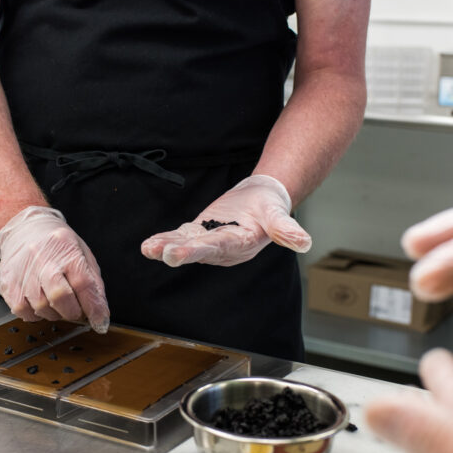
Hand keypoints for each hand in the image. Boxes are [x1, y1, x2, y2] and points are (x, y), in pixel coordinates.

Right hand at [0, 206, 109, 332]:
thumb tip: (100, 313)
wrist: (25, 228)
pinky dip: (34, 314)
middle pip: (59, 296)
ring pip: (40, 307)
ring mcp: (22, 270)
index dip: (93, 308)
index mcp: (66, 248)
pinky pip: (22, 310)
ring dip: (53, 313)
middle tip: (74, 310)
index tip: (99, 322)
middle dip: (72, 312)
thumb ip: (93, 283)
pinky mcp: (7, 281)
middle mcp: (42, 258)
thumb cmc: (57, 245)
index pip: (83, 283)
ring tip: (55, 303)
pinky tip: (39, 304)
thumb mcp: (82, 254)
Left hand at [140, 175, 311, 266]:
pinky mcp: (199, 234)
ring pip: (185, 246)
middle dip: (179, 252)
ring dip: (166, 248)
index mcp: (240, 244)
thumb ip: (287, 230)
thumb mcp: (280, 214)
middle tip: (162, 253)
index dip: (198, 250)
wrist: (263, 199)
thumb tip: (304, 243)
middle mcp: (222, 249)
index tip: (178, 253)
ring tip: (148, 248)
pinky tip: (148, 246)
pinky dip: (164, 241)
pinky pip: (180, 239)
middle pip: (198, 251)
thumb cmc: (271, 206)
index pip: (217, 248)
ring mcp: (209, 243)